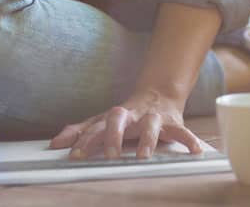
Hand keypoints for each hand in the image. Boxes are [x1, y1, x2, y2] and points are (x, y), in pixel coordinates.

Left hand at [49, 89, 205, 159]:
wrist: (158, 92)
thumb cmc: (127, 114)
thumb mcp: (103, 120)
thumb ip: (80, 131)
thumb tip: (54, 143)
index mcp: (113, 116)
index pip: (96, 125)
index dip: (85, 139)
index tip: (75, 155)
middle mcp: (132, 115)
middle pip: (119, 117)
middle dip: (113, 135)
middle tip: (109, 155)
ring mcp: (153, 117)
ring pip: (151, 124)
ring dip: (148, 139)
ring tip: (144, 156)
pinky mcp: (173, 122)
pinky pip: (182, 130)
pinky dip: (189, 140)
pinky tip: (194, 151)